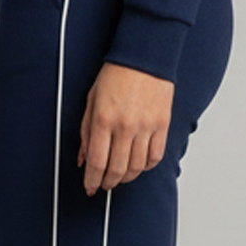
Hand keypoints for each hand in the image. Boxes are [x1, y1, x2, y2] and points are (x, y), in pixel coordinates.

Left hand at [78, 62, 173, 195]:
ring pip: (137, 167)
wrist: (143, 57)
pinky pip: (155, 156)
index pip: (97, 162)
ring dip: (126, 177)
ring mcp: (146, 126)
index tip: (90, 187)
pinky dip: (146, 166)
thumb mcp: (91, 101)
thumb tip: (83, 159)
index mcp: (104, 119)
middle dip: (108, 182)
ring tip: (120, 175)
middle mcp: (125, 126)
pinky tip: (138, 164)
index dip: (92, 180)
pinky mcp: (162, 125)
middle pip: (117, 169)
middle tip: (104, 184)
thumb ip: (86, 132)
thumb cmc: (115, 75)